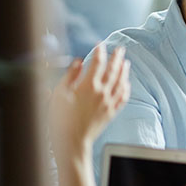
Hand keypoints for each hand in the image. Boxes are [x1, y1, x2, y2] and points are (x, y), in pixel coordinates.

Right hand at [49, 44, 130, 185]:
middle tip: (120, 48)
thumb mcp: (59, 94)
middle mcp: (102, 93)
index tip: (99, 44)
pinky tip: (127, 83)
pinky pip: (123, 98)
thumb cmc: (60, 119)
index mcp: (88, 86)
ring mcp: (108, 103)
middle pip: (113, 70)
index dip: (99, 51)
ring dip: (124, 71)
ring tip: (126, 62)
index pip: (97, 63)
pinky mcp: (111, 112)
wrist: (72, 142)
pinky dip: (126, 88)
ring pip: (121, 82)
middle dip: (117, 57)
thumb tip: (78, 61)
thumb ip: (70, 75)